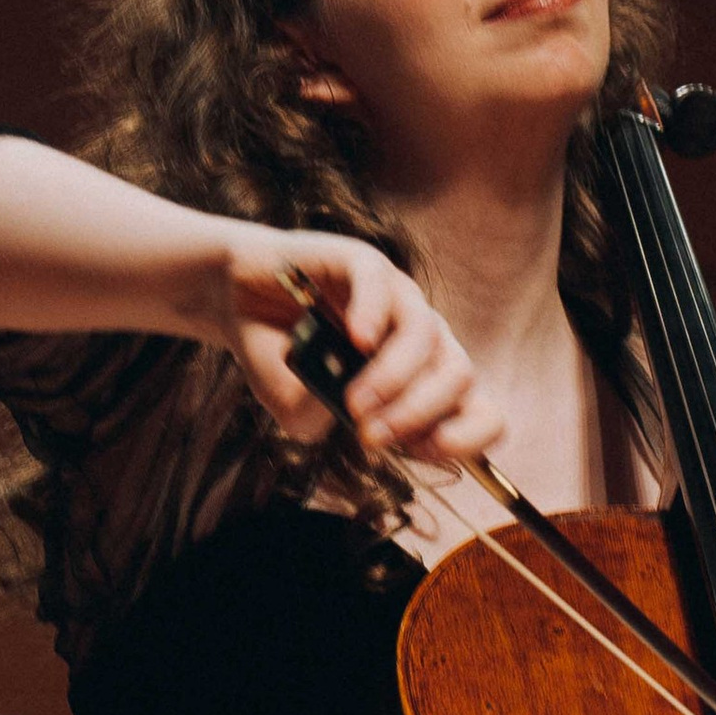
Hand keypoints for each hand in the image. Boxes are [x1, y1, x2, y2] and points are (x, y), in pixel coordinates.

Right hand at [203, 228, 502, 468]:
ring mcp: (394, 296)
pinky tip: (355, 339)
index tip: (420, 452)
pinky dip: (373, 315)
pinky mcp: (361, 262)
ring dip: (393, 379)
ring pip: (425, 335)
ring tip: (354, 403)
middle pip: (460, 375)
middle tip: (372, 436)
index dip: (465, 438)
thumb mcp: (296, 411)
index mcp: (422, 379)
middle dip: (420, 414)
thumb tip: (343, 412)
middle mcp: (419, 338)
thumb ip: (317, 419)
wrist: (235, 300)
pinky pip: (382, 284)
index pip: (480, 409)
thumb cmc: (278, 357)